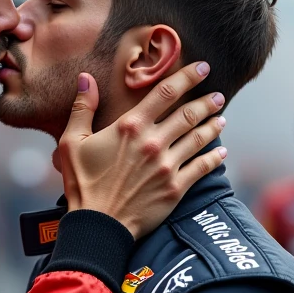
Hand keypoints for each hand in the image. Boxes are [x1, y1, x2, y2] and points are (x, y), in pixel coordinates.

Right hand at [59, 62, 226, 239]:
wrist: (97, 225)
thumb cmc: (82, 183)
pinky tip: (222, 151)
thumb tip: (85, 78)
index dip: (187, 76)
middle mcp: (153, 142)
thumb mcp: (72, 143)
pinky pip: (202, 168)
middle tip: (217, 95)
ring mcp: (167, 166)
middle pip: (189, 114)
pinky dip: (215, 157)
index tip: (202, 67)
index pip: (166, 92)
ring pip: (199, 138)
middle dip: (207, 101)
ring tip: (222, 118)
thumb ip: (83, 108)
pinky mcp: (175, 188)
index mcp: (130, 127)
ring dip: (213, 125)